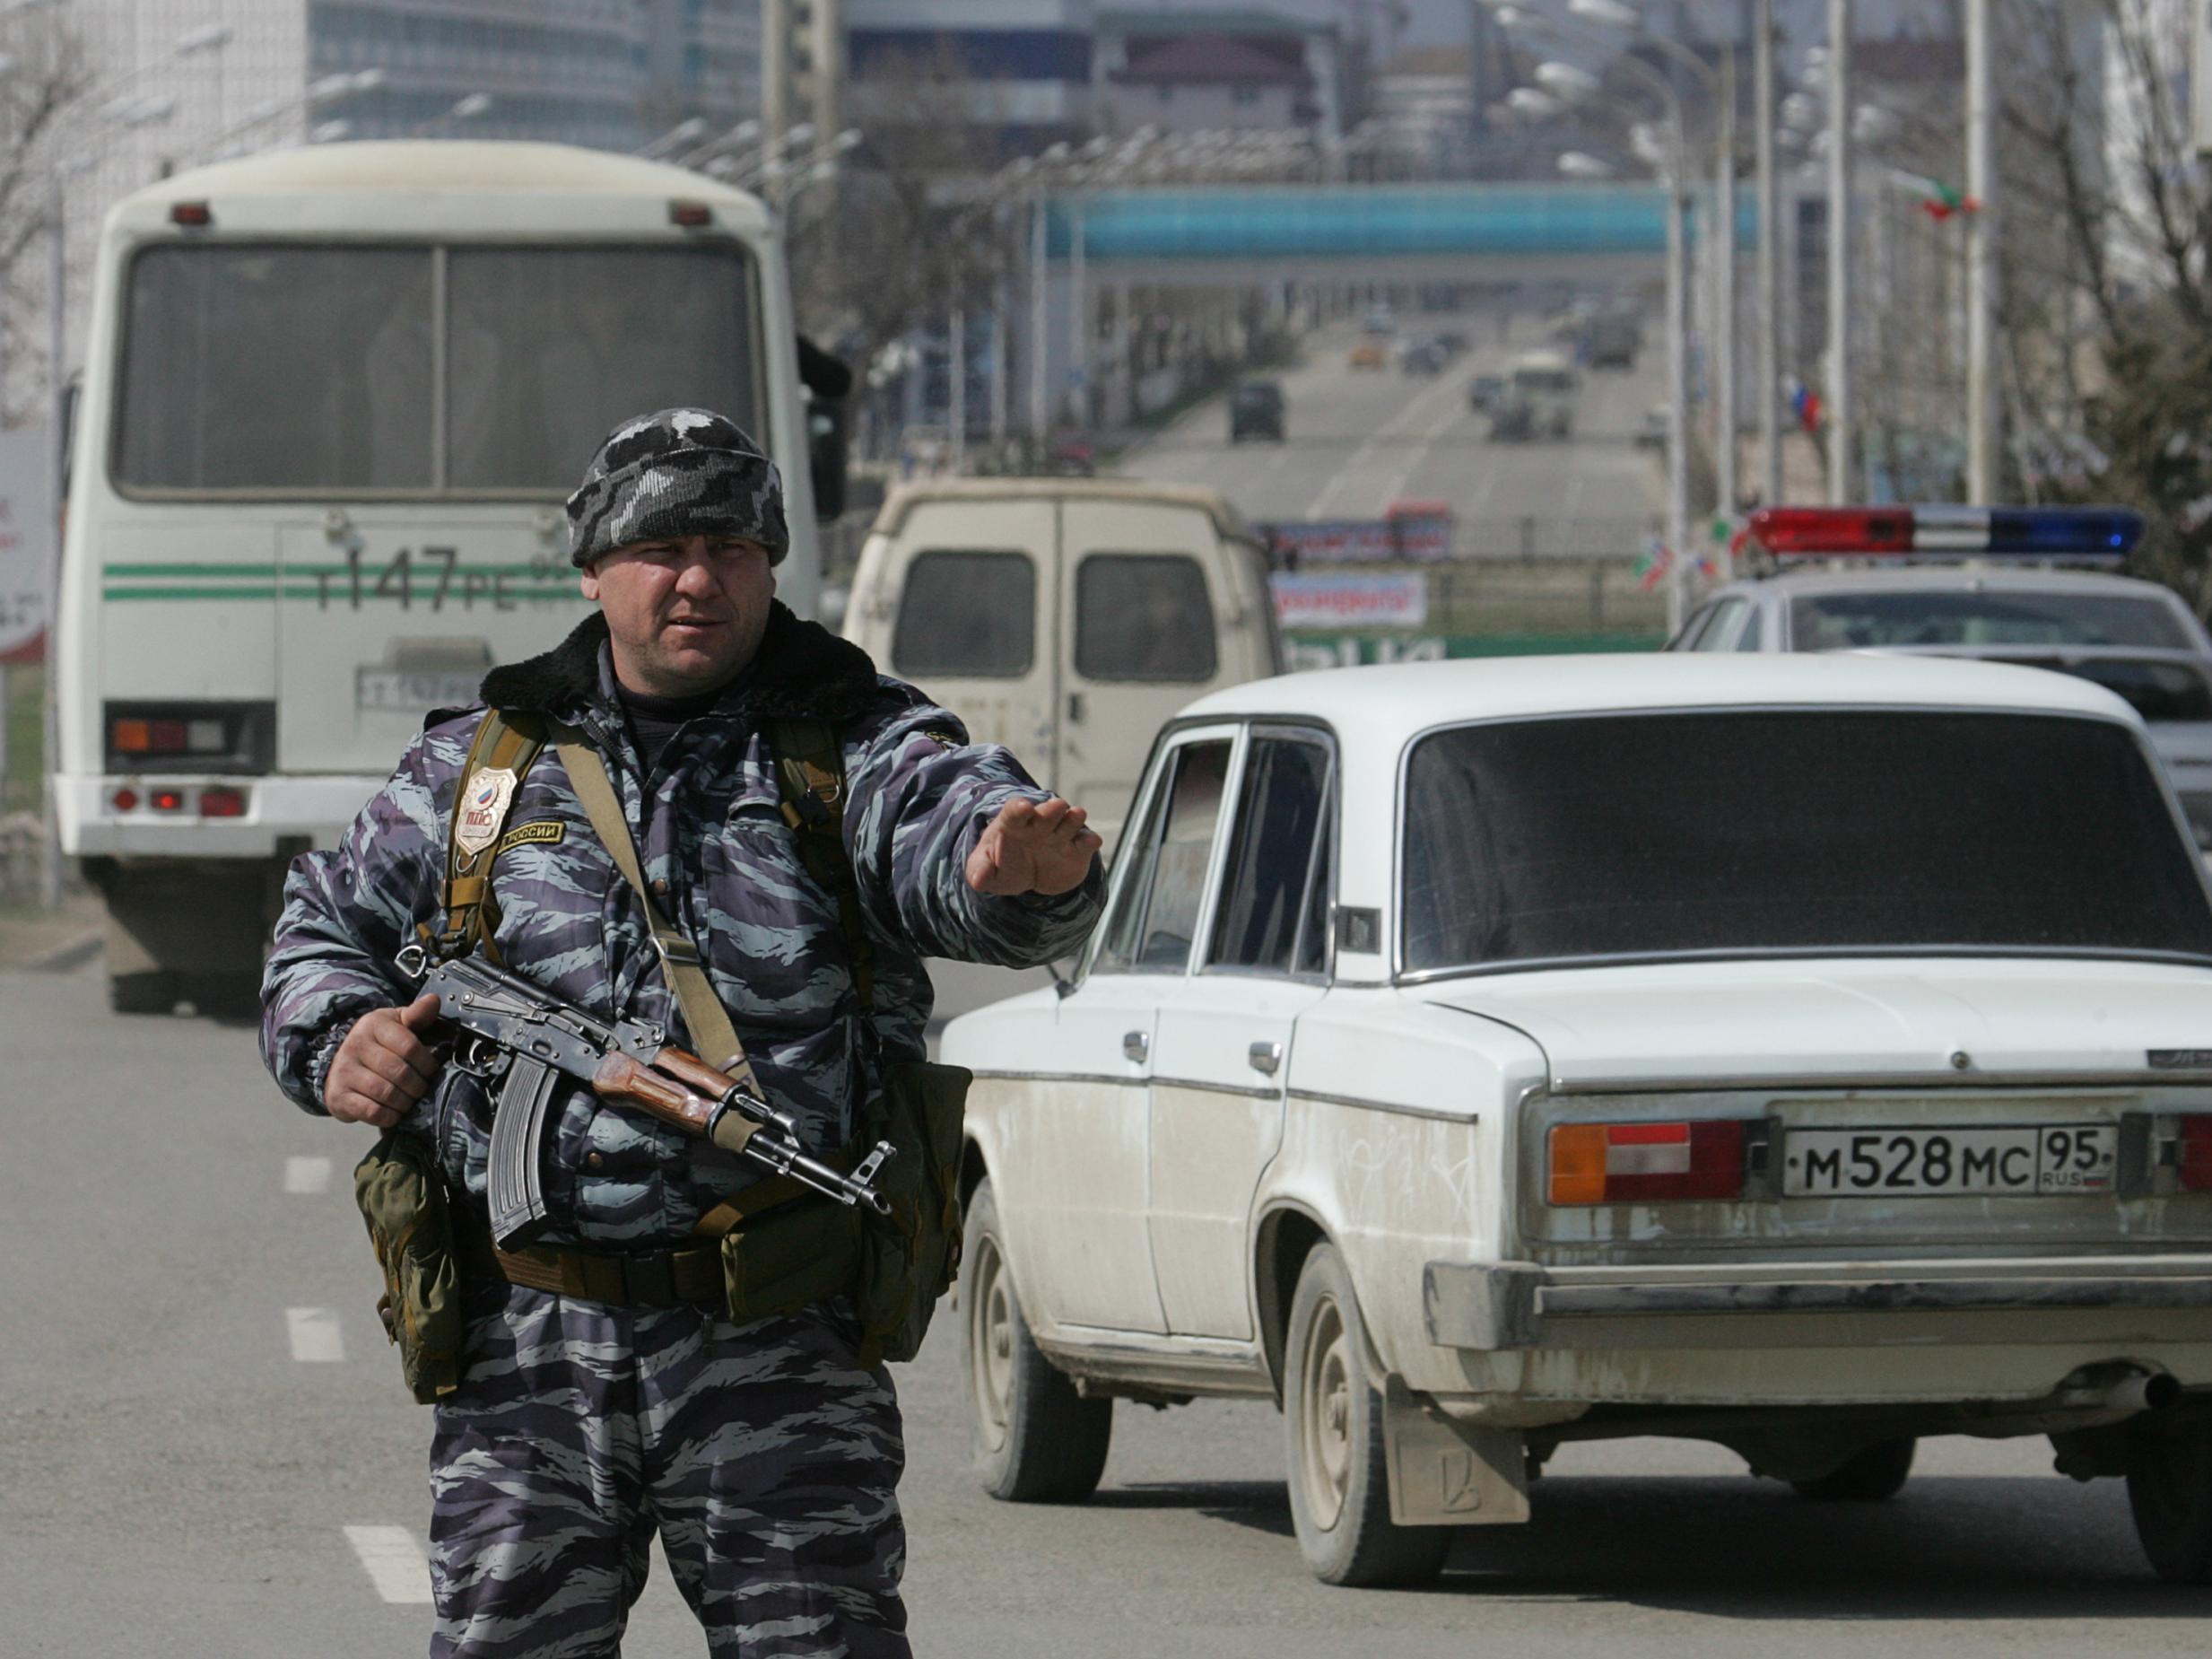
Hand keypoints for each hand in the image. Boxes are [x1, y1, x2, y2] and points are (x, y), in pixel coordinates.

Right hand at [325, 993, 443, 1127]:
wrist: (340, 1064)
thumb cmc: (378, 1044)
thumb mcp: (397, 1023)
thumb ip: (417, 1015)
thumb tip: (433, 1000)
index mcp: (373, 1025)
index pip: (409, 1046)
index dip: (427, 1063)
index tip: (431, 1071)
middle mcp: (355, 1046)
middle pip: (399, 1072)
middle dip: (418, 1085)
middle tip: (422, 1089)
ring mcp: (344, 1072)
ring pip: (385, 1093)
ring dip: (405, 1102)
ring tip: (410, 1100)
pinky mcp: (338, 1096)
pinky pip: (371, 1111)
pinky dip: (389, 1115)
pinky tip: (395, 1112)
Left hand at [965, 796, 1101, 897]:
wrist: (1027, 875)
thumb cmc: (1002, 865)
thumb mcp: (984, 871)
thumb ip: (979, 872)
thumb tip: (978, 879)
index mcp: (1013, 824)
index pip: (1015, 811)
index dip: (1019, 809)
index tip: (1024, 808)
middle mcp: (1039, 823)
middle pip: (1047, 811)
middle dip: (1051, 808)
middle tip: (1057, 807)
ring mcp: (1060, 834)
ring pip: (1070, 820)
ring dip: (1074, 818)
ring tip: (1077, 815)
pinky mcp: (1077, 849)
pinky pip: (1086, 841)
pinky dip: (1089, 840)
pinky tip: (1091, 842)